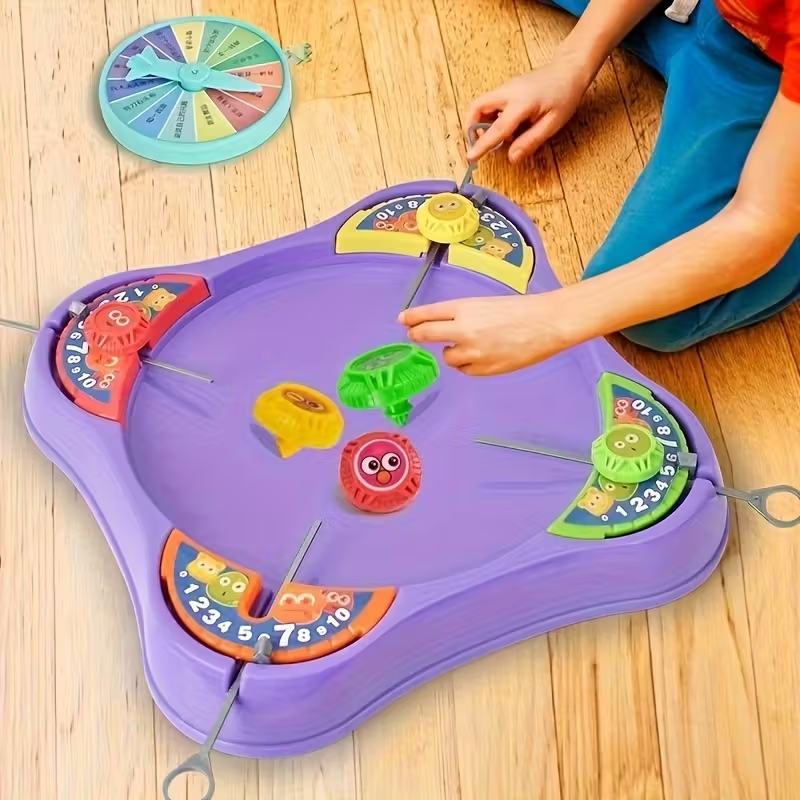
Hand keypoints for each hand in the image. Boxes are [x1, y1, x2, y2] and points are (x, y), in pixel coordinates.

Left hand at [398, 293, 578, 375]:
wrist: (547, 323)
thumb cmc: (520, 310)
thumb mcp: (485, 304)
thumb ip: (461, 315)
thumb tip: (438, 325)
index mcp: (464, 309)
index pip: (427, 313)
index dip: (411, 317)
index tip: (402, 320)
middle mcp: (463, 330)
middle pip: (426, 334)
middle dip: (417, 335)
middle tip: (413, 335)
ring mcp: (473, 352)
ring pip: (447, 357)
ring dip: (452, 352)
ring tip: (472, 344)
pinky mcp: (484, 369)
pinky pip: (466, 370)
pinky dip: (469, 364)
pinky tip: (485, 355)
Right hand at [466, 56, 591, 163]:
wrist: (569, 70)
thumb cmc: (564, 96)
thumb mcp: (552, 123)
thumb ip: (530, 141)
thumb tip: (512, 158)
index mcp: (521, 103)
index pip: (496, 128)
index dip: (482, 145)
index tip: (470, 157)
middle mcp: (508, 92)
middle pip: (477, 107)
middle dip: (471, 127)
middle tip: (477, 144)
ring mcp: (505, 88)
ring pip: (481, 105)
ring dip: (481, 122)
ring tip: (496, 137)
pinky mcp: (506, 89)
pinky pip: (490, 103)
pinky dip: (489, 117)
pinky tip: (506, 127)